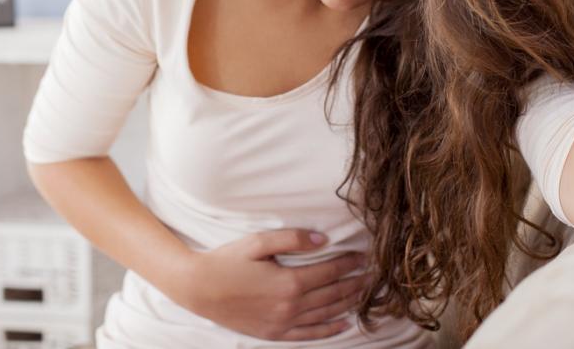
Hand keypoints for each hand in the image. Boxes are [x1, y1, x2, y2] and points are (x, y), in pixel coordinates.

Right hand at [176, 228, 372, 340]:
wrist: (200, 288)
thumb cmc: (228, 261)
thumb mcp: (258, 243)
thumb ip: (292, 239)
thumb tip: (322, 240)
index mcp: (289, 282)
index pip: (329, 272)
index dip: (349, 264)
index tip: (363, 257)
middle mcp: (290, 306)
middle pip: (332, 295)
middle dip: (355, 284)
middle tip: (373, 276)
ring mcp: (283, 323)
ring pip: (325, 314)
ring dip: (348, 304)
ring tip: (364, 295)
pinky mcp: (275, 333)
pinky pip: (309, 334)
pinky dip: (329, 330)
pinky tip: (344, 323)